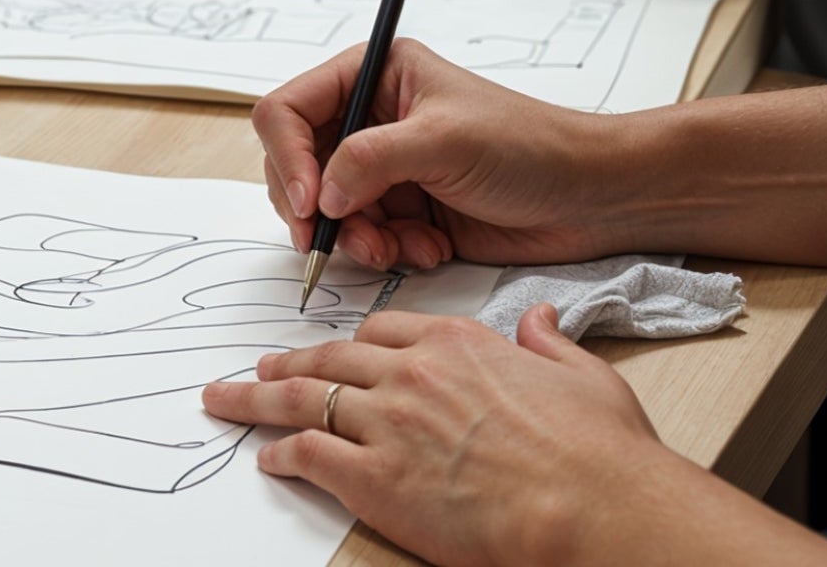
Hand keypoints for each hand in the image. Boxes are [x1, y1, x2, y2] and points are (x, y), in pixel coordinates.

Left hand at [201, 304, 666, 566]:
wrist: (594, 505)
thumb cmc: (598, 453)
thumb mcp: (583, 377)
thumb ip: (551, 343)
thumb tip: (542, 322)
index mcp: (456, 342)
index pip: (383, 331)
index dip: (352, 345)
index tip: (334, 351)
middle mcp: (412, 373)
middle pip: (330, 358)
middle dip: (288, 362)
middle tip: (259, 365)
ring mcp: (389, 422)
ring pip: (303, 398)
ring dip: (257, 397)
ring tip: (228, 397)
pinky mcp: (376, 478)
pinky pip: (309, 455)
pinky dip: (281, 454)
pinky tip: (268, 458)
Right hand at [252, 38, 632, 271]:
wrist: (589, 198)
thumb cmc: (528, 146)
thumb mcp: (443, 140)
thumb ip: (369, 160)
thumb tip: (319, 197)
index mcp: (373, 75)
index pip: (291, 109)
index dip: (289, 158)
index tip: (310, 205)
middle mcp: (370, 117)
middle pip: (297, 163)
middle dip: (316, 208)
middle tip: (334, 243)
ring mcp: (385, 166)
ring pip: (327, 208)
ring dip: (353, 236)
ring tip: (395, 247)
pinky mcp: (404, 210)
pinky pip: (363, 237)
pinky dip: (385, 250)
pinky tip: (428, 248)